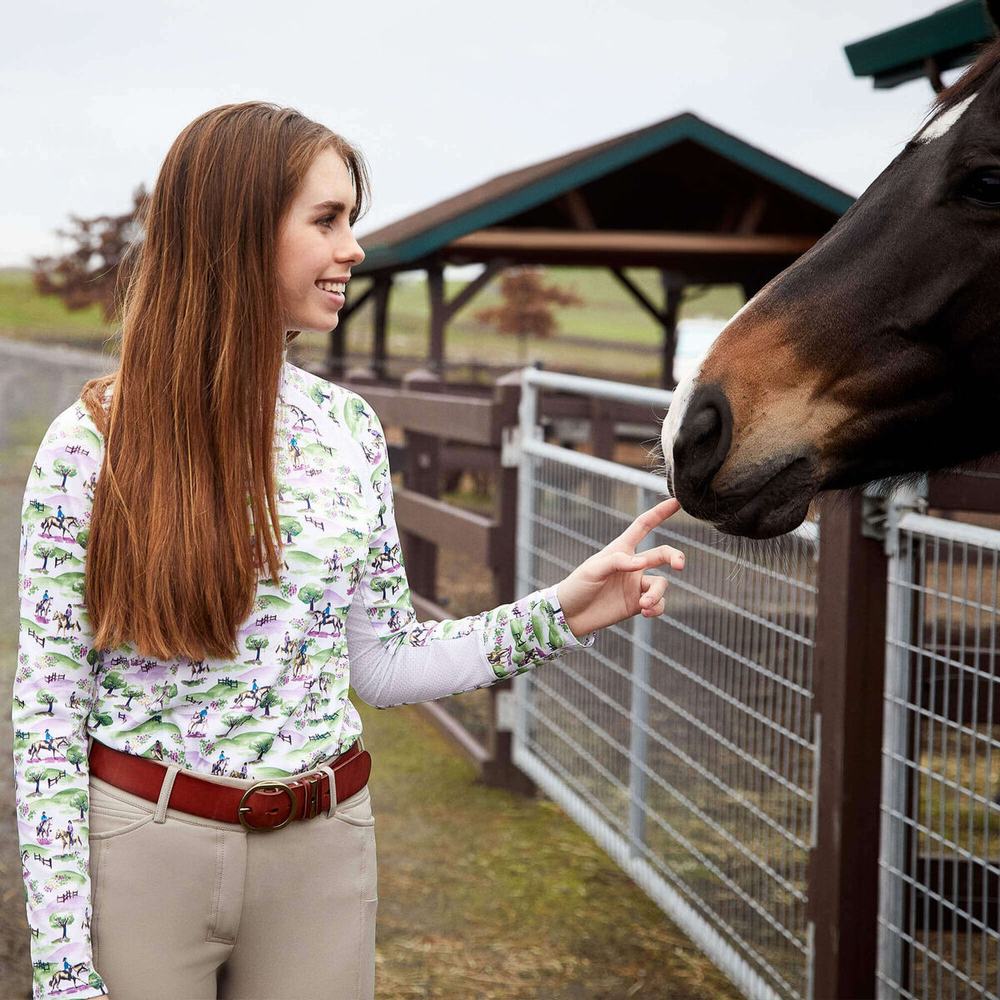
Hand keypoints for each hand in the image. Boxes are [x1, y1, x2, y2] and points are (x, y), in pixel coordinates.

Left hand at [556, 498, 685, 637]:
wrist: (570, 615)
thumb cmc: (578, 585)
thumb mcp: (593, 569)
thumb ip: (617, 562)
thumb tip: (643, 563)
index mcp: (621, 549)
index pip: (643, 526)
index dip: (659, 513)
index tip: (676, 501)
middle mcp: (633, 565)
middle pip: (662, 554)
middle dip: (675, 557)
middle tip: (679, 565)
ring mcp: (636, 585)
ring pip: (661, 584)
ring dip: (656, 594)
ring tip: (645, 604)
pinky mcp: (638, 604)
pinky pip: (658, 603)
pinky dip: (657, 607)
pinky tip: (646, 611)